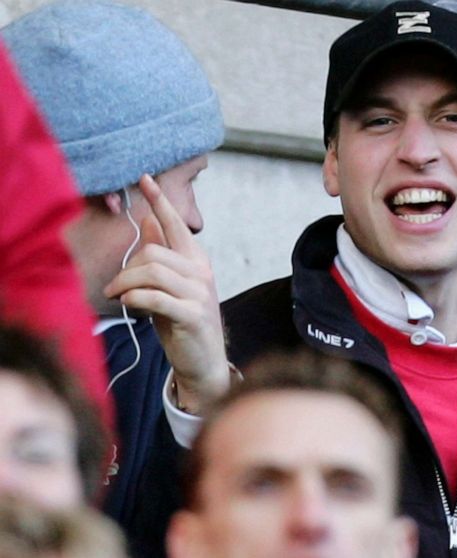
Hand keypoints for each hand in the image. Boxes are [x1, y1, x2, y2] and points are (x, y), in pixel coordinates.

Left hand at [103, 174, 228, 413]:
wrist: (203, 362)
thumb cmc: (182, 322)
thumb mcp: (171, 285)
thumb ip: (163, 254)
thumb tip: (150, 222)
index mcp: (196, 261)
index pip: (176, 225)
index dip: (160, 202)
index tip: (145, 179)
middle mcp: (202, 273)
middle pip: (154, 252)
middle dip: (127, 268)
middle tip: (114, 287)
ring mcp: (199, 294)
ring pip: (153, 273)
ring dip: (126, 284)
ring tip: (117, 296)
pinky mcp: (192, 315)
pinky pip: (155, 298)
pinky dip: (135, 299)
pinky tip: (128, 305)